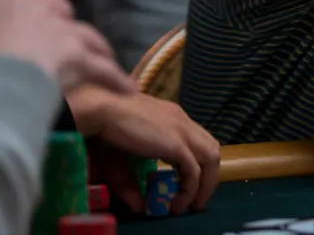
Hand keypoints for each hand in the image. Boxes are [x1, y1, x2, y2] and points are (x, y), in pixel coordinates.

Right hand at [0, 0, 133, 94]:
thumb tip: (4, 32)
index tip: (24, 9)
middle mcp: (44, 8)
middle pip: (61, 8)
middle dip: (61, 22)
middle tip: (56, 40)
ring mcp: (66, 32)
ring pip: (88, 36)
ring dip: (94, 46)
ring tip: (102, 57)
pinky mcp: (81, 58)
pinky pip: (103, 69)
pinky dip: (115, 80)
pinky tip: (127, 90)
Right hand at [70, 86, 220, 214]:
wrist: (102, 109)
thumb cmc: (105, 126)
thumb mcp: (120, 156)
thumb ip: (129, 181)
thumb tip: (138, 204)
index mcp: (172, 116)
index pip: (198, 138)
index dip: (198, 162)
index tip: (189, 182)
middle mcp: (182, 120)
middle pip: (211, 147)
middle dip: (209, 175)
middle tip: (196, 197)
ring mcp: (182, 130)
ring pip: (211, 158)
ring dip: (206, 184)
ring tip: (192, 204)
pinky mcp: (176, 144)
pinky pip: (194, 171)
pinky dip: (190, 189)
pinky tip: (178, 203)